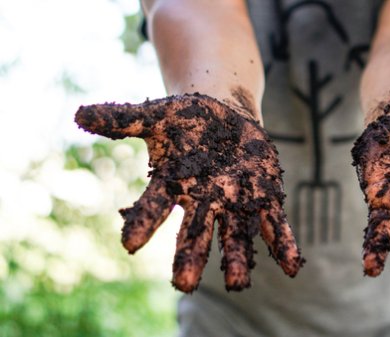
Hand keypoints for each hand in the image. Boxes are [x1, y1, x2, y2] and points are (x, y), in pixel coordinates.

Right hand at [75, 93, 303, 291]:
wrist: (226, 117)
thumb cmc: (187, 120)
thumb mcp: (157, 115)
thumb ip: (123, 119)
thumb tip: (77, 114)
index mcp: (174, 185)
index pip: (154, 207)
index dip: (143, 223)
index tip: (130, 245)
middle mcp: (203, 201)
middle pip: (194, 234)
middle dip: (191, 258)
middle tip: (184, 285)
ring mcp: (235, 203)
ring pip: (235, 236)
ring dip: (237, 259)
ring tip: (239, 285)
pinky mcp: (264, 198)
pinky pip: (275, 225)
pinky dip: (284, 245)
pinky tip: (293, 266)